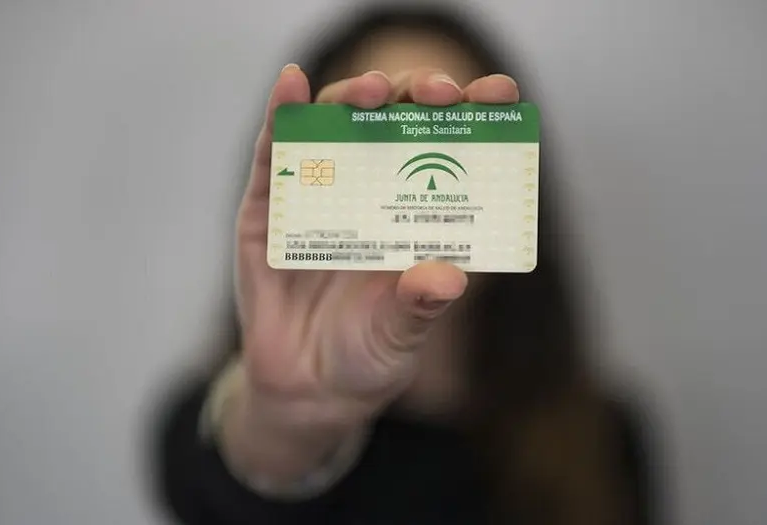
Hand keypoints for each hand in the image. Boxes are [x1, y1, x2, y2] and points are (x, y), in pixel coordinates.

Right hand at [229, 65, 520, 478]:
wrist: (306, 391)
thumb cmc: (367, 355)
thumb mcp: (401, 335)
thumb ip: (420, 307)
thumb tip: (449, 277)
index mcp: (416, 211)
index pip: (450, 145)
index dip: (474, 112)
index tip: (499, 93)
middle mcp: (371, 190)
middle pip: (395, 119)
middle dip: (419, 94)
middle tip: (438, 94)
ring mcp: (318, 193)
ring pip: (336, 124)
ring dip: (354, 96)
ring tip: (373, 92)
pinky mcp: (267, 209)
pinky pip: (272, 154)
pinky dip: (280, 115)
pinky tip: (292, 84)